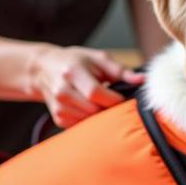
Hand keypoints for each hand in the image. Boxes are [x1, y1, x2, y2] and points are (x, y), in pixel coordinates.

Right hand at [29, 45, 143, 128]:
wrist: (44, 69)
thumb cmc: (75, 61)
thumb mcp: (97, 58)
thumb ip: (120, 70)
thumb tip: (141, 80)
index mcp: (72, 72)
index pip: (95, 93)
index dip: (113, 99)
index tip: (122, 98)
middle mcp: (62, 91)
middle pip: (93, 110)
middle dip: (108, 109)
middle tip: (114, 102)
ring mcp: (58, 107)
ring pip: (89, 121)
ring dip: (100, 116)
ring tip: (100, 103)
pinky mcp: (58, 119)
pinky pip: (82, 126)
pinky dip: (90, 120)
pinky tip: (89, 108)